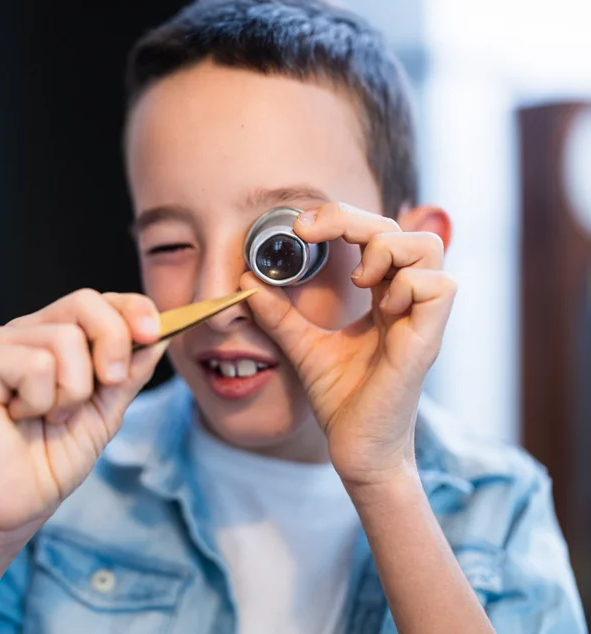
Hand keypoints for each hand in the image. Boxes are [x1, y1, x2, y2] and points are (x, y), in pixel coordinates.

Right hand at [0, 289, 166, 540]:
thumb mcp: (108, 410)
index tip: (153, 333)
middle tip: (107, 385)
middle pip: (85, 302)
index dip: (131, 308)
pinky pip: (34, 363)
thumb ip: (130, 371)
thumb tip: (160, 333)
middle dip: (112, 344)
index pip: (99, 300)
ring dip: (72, 392)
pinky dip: (41, 400)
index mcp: (55, 334)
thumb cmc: (54, 458)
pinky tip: (21, 416)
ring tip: (50, 416)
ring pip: (64, 339)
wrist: (19, 504)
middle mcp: (26, 330)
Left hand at [241, 202, 455, 489]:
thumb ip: (280, 315)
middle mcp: (405, 303)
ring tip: (358, 279)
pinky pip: (439, 287)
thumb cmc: (342, 401)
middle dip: (355, 220)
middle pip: (403, 230)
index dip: (342, 220)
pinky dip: (408, 284)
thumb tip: (249, 279)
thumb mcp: (302, 347)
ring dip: (387, 250)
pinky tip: (381, 306)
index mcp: (381, 298)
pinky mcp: (426, 341)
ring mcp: (419, 320)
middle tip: (313, 233)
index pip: (376, 236)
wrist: (356, 450)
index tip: (302, 228)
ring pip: (428, 248)